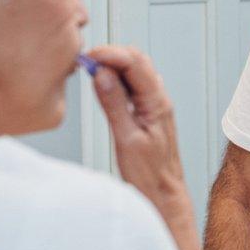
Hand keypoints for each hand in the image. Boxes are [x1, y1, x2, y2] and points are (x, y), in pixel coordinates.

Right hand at [85, 45, 190, 216]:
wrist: (164, 194)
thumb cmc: (150, 175)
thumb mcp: (126, 139)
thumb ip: (115, 104)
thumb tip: (101, 74)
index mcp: (157, 102)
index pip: (135, 63)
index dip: (110, 54)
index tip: (87, 57)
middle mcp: (159, 99)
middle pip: (137, 61)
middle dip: (111, 54)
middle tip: (84, 61)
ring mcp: (154, 104)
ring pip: (135, 71)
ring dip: (113, 65)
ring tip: (89, 70)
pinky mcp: (147, 112)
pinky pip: (133, 86)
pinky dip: (116, 79)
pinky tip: (102, 85)